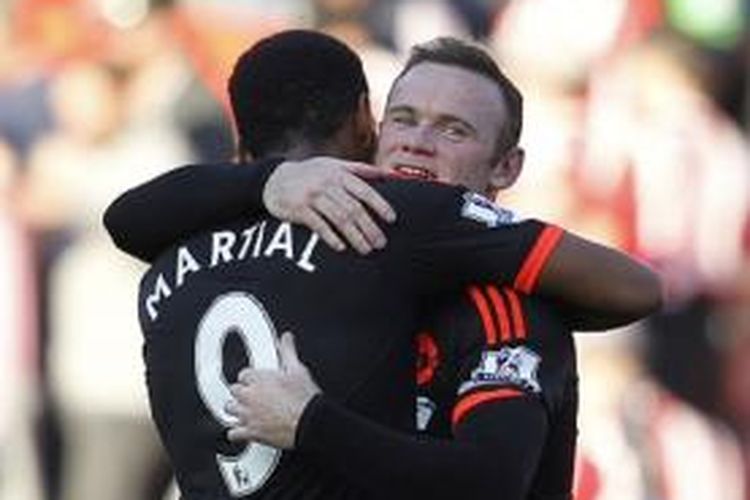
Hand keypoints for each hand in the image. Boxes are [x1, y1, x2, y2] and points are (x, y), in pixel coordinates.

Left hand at [226, 332, 320, 448]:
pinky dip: (236, 432)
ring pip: (229, 409)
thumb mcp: (298, 370)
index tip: (255, 381)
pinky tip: (241, 430)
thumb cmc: (304, 399)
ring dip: (236, 409)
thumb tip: (286, 339)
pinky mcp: (251, 432)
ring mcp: (248, 415)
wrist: (309, 423)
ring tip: (244, 409)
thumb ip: (288, 352)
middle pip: (234, 390)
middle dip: (242, 392)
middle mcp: (250, 396)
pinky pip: (233, 433)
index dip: (250, 378)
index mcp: (259, 379)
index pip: (244, 374)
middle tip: (251, 395)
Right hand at [262, 157, 396, 253]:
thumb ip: (360, 170)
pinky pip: (318, 225)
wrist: (274, 179)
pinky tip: (341, 247)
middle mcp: (327, 184)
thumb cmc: (311, 174)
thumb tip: (389, 174)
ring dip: (355, 236)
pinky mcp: (299, 209)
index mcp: (339, 174)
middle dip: (369, 227)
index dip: (380, 205)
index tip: (392, 219)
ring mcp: (312, 196)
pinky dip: (331, 237)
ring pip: (339, 218)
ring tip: (366, 250)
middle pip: (354, 208)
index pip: (364, 190)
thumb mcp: (334, 165)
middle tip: (381, 243)